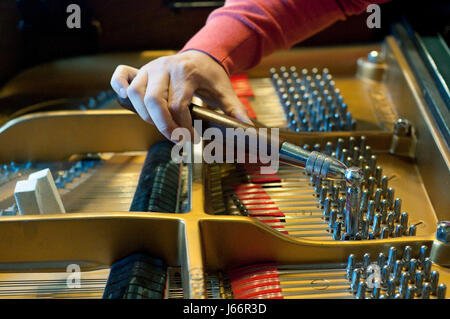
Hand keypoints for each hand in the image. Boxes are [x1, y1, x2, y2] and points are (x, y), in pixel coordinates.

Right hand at [110, 50, 250, 140]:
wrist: (201, 55)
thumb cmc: (211, 76)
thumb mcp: (225, 91)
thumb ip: (234, 111)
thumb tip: (246, 130)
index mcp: (187, 72)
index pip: (179, 105)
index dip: (184, 128)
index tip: (192, 140)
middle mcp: (164, 68)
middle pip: (154, 101)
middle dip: (164, 126)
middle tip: (177, 139)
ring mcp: (150, 68)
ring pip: (136, 94)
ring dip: (146, 115)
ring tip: (162, 126)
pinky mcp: (140, 70)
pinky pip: (121, 78)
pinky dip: (119, 89)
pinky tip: (132, 105)